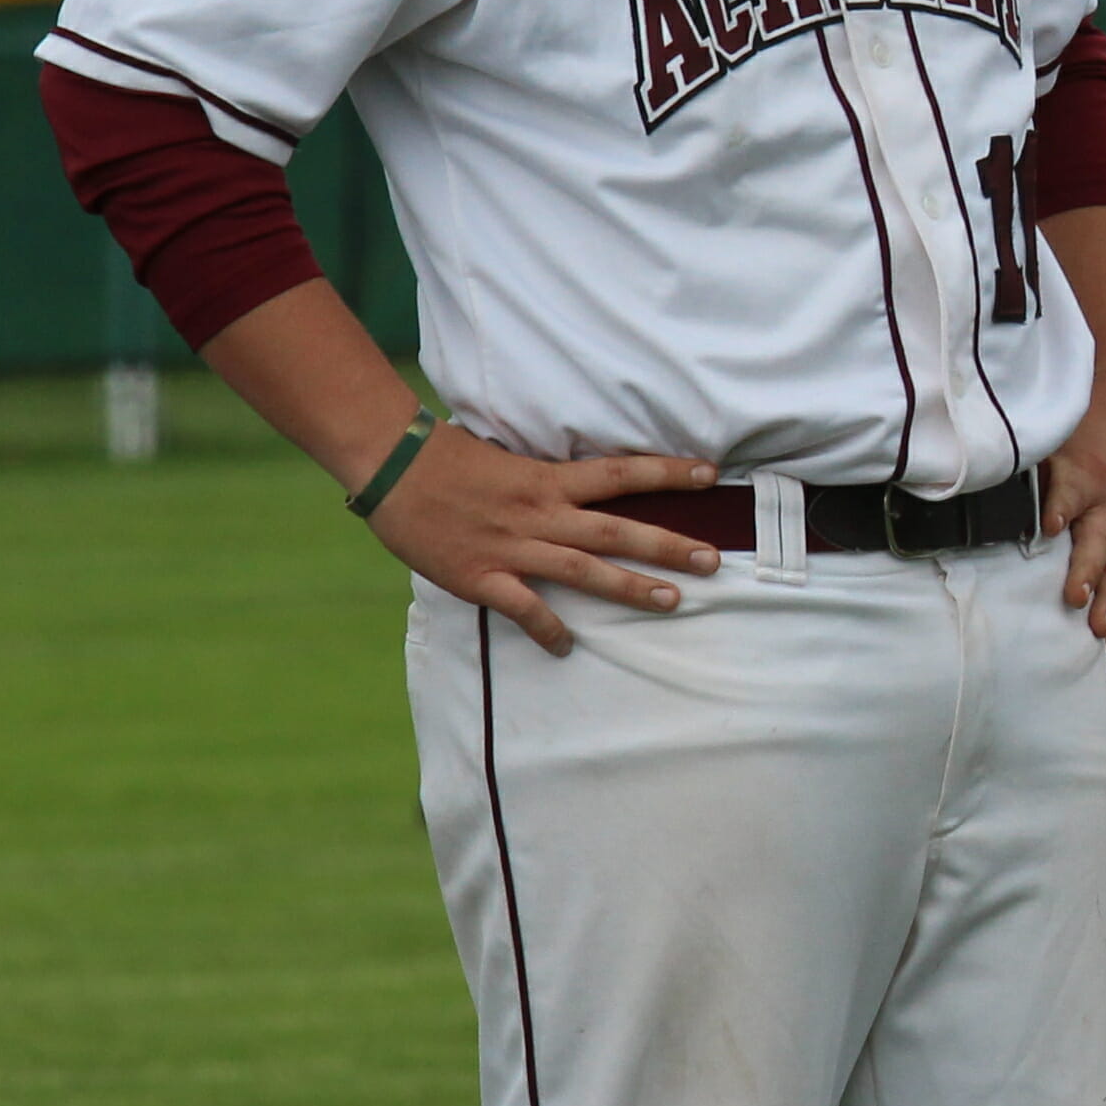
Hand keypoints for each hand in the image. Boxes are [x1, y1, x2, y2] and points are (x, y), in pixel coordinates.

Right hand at [363, 427, 721, 656]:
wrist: (392, 465)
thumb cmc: (447, 457)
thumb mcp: (510, 458)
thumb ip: (547, 478)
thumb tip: (581, 484)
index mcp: (548, 479)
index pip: (622, 473)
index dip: (667, 473)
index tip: (711, 475)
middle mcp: (541, 513)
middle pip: (617, 530)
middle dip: (668, 545)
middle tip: (712, 560)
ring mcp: (513, 547)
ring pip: (583, 570)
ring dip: (630, 587)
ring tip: (672, 601)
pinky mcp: (481, 576)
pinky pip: (522, 608)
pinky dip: (547, 629)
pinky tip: (566, 648)